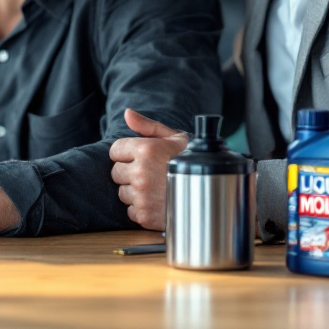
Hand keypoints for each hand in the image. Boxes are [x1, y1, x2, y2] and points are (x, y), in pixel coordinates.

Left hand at [109, 109, 188, 230]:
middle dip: (129, 172)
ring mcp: (142, 196)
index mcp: (146, 150)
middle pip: (116, 172)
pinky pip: (131, 211)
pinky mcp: (145, 215)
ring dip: (135, 191)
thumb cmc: (191, 163)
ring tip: (156, 188)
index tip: (140, 157)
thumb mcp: (174, 138)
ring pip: (122, 193)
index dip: (126, 153)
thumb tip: (127, 113)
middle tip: (150, 174)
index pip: (115, 150)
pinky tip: (157, 202)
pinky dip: (141, 209)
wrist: (212, 193)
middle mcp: (141, 172)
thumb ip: (148, 126)